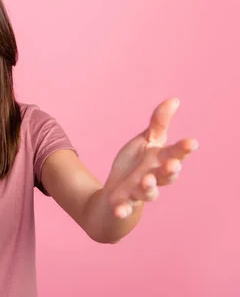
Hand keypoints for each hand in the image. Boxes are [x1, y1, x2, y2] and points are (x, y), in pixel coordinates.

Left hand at [104, 97, 198, 217]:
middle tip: (172, 164)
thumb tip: (174, 99)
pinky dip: (122, 210)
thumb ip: (159, 122)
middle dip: (170, 170)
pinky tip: (119, 210)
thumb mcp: (146, 140)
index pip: (175, 154)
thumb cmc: (137, 163)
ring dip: (148, 187)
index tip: (191, 142)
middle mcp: (154, 177)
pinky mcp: (124, 203)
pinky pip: (124, 208)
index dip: (183, 149)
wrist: (118, 191)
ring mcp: (139, 191)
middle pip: (166, 176)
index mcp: (160, 160)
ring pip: (148, 192)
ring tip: (146, 180)